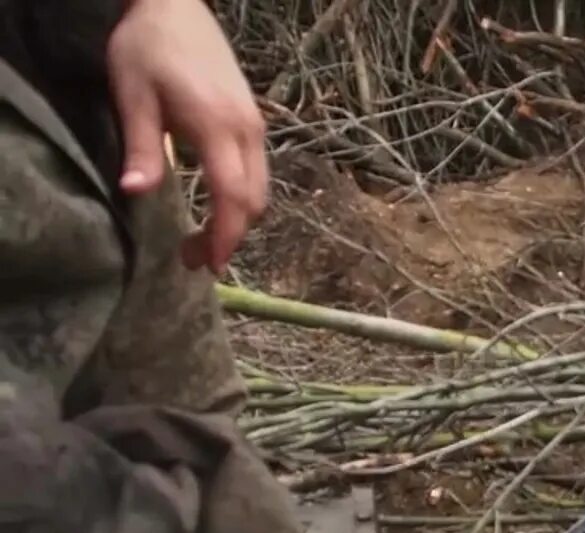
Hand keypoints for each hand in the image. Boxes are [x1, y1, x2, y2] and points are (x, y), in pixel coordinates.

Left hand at [107, 0, 267, 272]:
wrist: (173, 5)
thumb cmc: (146, 48)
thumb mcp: (133, 96)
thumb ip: (141, 146)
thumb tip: (135, 193)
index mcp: (218, 127)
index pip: (233, 196)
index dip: (225, 236)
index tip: (209, 263)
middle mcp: (248, 131)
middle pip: (254, 199)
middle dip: (231, 235)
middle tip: (196, 258)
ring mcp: (255, 125)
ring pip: (260, 187)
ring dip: (238, 217)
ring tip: (205, 235)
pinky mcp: (253, 119)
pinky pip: (257, 170)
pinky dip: (242, 196)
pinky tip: (215, 200)